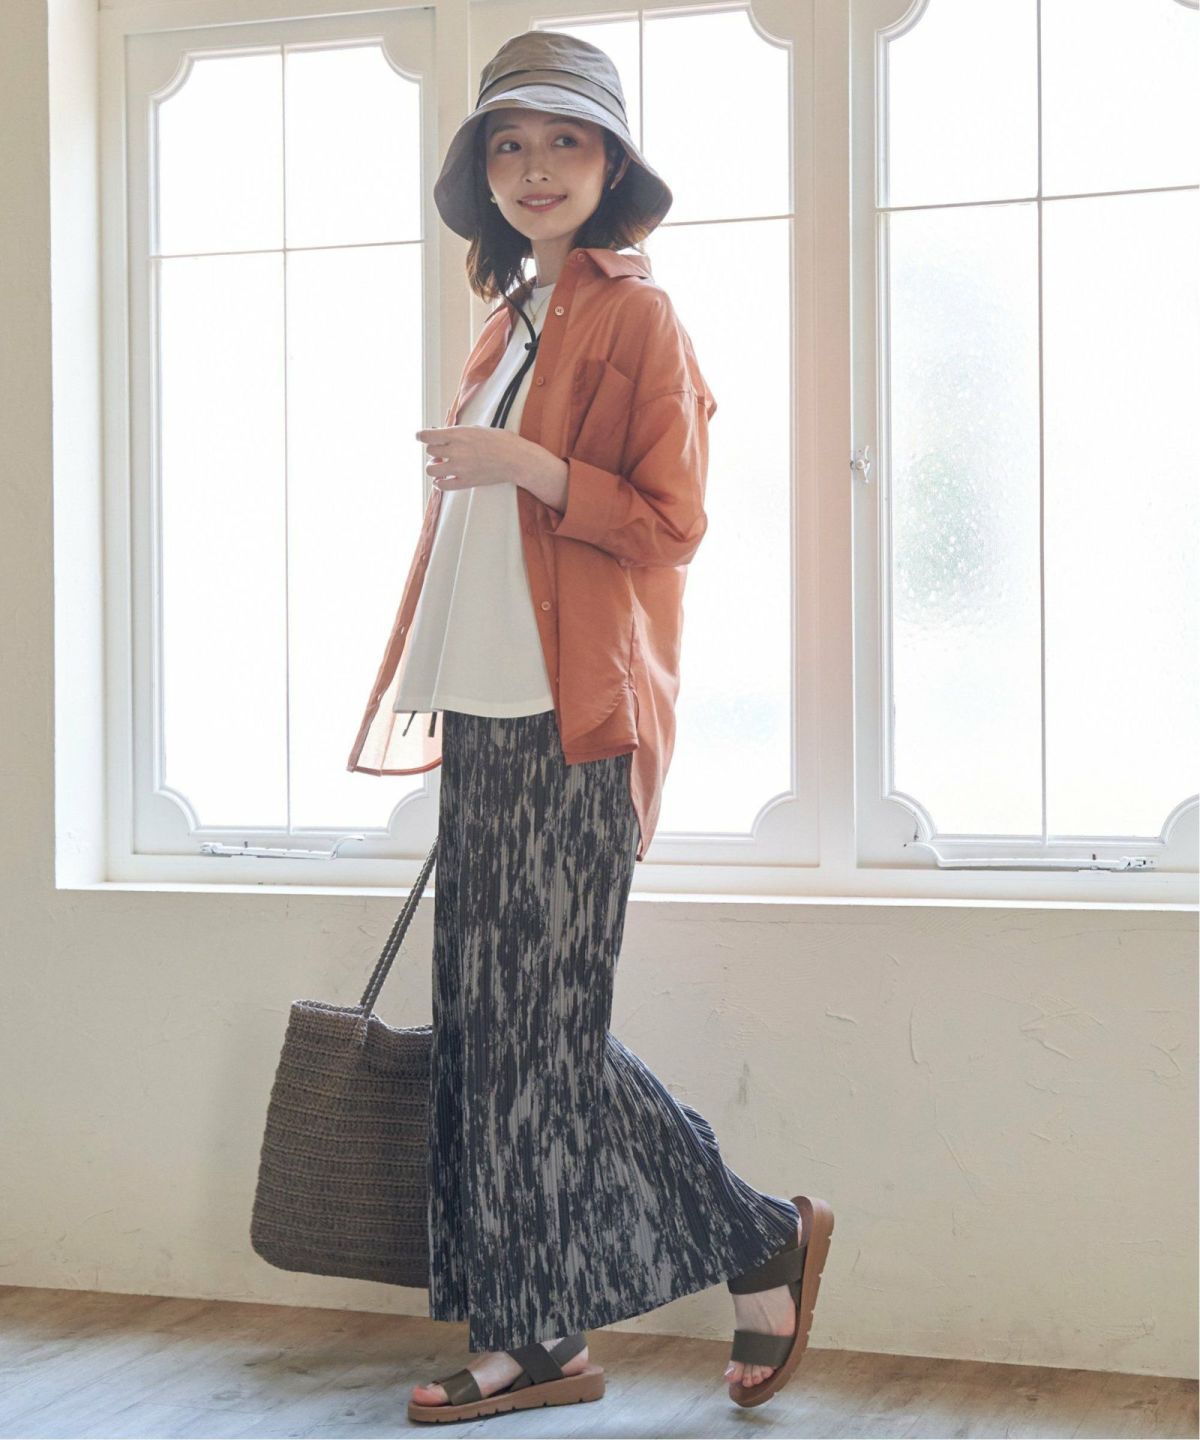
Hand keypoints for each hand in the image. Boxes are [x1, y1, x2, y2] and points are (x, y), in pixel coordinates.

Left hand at [417, 426, 567, 510]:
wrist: (516, 459)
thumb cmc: (501, 441)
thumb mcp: (476, 429)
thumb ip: (458, 433)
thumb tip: (443, 437)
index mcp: (458, 435)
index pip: (427, 436)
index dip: (421, 436)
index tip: (420, 436)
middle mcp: (455, 451)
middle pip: (430, 452)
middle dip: (434, 451)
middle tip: (440, 451)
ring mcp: (459, 469)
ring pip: (431, 470)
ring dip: (433, 467)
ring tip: (440, 465)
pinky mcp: (465, 482)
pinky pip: (442, 486)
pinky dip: (439, 483)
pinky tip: (441, 480)